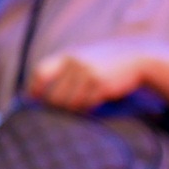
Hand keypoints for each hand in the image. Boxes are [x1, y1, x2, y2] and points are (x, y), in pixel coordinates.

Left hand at [27, 41, 146, 111]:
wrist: (135, 57)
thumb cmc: (104, 62)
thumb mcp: (82, 57)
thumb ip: (63, 70)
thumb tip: (36, 93)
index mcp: (66, 56)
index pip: (40, 73)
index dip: (35, 89)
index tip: (33, 101)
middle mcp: (75, 63)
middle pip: (54, 95)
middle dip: (56, 107)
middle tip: (61, 111)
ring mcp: (88, 73)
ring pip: (70, 103)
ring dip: (73, 110)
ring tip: (81, 106)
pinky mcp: (101, 84)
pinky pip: (87, 105)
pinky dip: (87, 109)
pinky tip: (92, 105)